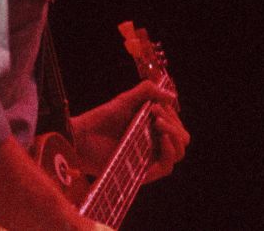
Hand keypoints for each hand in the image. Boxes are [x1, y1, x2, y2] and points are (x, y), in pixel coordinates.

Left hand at [71, 79, 190, 181]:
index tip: (156, 106)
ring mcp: (149, 158)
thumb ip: (148, 91)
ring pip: (178, 153)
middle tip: (156, 116)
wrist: (82, 137)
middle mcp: (154, 144)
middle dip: (175, 125)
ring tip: (158, 125)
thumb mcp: (126, 99)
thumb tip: (173, 98)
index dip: (172, 116)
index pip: (177, 126)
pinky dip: (168, 152)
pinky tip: (159, 139)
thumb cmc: (102, 119)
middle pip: (182, 139)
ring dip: (174, 136)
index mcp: (154, 129)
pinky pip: (166, 168)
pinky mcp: (142, 171)